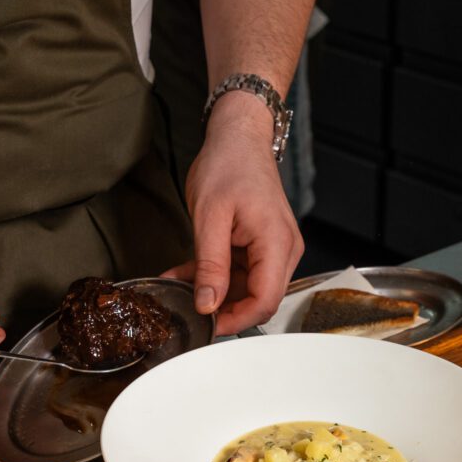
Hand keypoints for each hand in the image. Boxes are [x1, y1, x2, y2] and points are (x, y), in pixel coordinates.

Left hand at [163, 92, 303, 335]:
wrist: (238, 137)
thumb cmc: (229, 164)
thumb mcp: (210, 217)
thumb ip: (210, 266)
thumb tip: (207, 305)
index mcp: (276, 243)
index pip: (265, 301)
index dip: (236, 319)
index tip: (206, 324)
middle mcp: (283, 251)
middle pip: (258, 299)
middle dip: (222, 309)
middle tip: (187, 309)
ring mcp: (274, 250)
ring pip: (245, 290)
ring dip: (212, 293)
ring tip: (178, 286)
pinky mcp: (261, 249)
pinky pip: (239, 274)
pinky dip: (212, 278)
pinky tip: (185, 275)